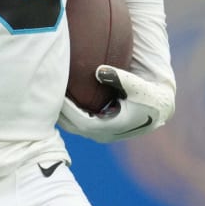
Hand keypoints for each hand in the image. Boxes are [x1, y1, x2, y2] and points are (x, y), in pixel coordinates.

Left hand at [58, 65, 173, 143]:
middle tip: (44, 94)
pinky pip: (78, 122)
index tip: (56, 95)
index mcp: (111, 128)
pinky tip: (60, 98)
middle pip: (72, 126)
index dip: (66, 110)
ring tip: (48, 96)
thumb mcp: (138, 86)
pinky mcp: (101, 129)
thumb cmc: (149, 95)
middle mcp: (104, 134)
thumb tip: (100, 71)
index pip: (80, 121)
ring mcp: (101, 133)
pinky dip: (68, 113)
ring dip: (61, 114)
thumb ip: (120, 78)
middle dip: (58, 112)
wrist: (160, 107)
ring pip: (73, 125)